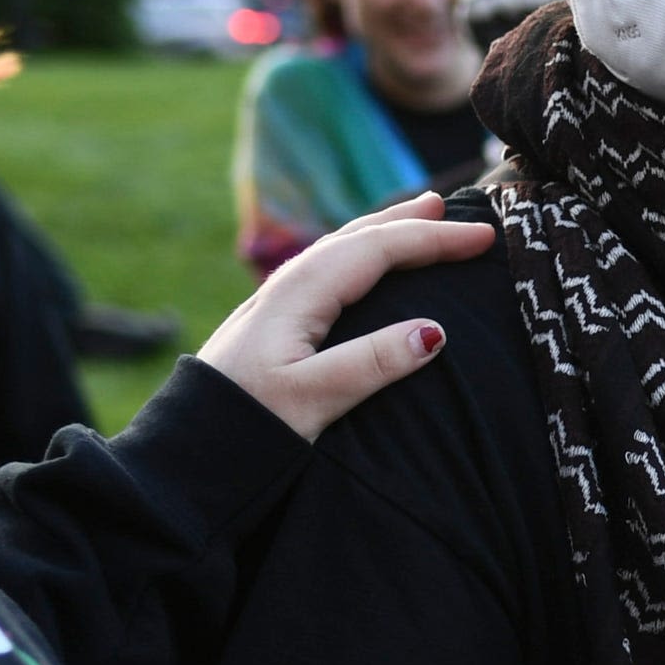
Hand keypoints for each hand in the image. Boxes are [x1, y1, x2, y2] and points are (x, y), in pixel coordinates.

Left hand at [197, 193, 497, 439]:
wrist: (180, 455)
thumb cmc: (244, 428)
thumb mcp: (310, 400)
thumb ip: (370, 363)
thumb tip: (433, 331)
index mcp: (301, 292)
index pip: (379, 248)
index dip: (435, 239)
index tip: (484, 236)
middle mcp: (288, 286)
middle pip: (359, 237)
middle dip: (412, 221)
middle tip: (458, 209)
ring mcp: (278, 303)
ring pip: (342, 250)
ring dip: (385, 232)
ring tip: (420, 219)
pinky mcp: (274, 324)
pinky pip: (331, 271)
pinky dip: (363, 257)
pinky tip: (366, 269)